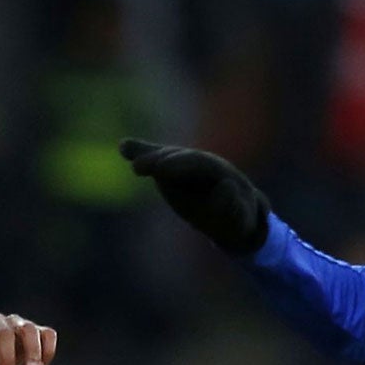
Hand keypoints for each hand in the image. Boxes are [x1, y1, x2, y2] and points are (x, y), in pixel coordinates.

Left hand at [119, 137, 269, 254]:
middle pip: (198, 162)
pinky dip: (229, 197)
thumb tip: (121, 145)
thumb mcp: (175, 180)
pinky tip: (223, 191)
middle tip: (159, 169)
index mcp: (195, 165)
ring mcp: (231, 187)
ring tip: (182, 177)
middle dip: (179, 164)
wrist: (238, 220)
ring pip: (221, 177)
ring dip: (205, 178)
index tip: (135, 167)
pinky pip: (237, 202)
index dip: (155, 159)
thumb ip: (153, 161)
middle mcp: (214, 170)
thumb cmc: (201, 196)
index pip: (174, 158)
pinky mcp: (243, 208)